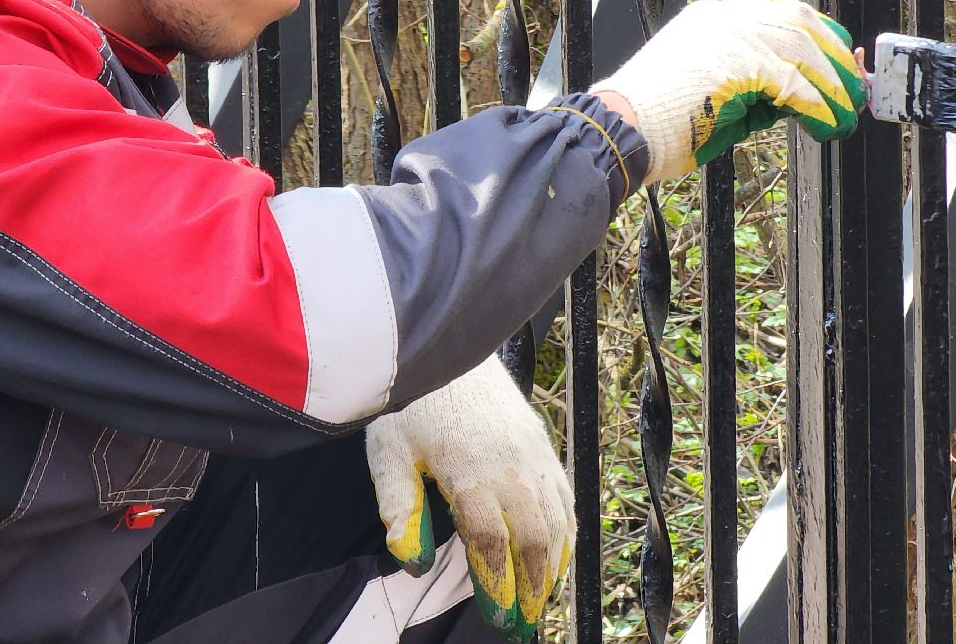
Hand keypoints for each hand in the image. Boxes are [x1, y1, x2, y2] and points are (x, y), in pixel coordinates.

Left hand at [365, 356, 572, 641]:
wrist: (444, 341)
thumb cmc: (412, 398)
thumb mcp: (388, 451)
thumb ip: (398, 505)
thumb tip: (409, 557)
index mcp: (470, 471)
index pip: (492, 543)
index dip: (497, 585)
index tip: (496, 615)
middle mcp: (510, 465)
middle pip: (534, 539)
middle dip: (532, 587)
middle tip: (523, 621)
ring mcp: (532, 452)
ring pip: (556, 520)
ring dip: (554, 564)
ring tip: (544, 597)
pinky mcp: (541, 441)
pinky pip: (564, 494)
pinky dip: (567, 529)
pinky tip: (560, 552)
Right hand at [592, 0, 866, 183]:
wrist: (621, 131)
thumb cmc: (658, 123)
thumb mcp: (713, 93)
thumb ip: (753, 87)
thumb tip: (798, 99)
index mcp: (712, 18)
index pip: (775, 4)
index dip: (812, 29)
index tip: (833, 53)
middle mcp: (722, 17)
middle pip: (797, 15)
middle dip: (832, 48)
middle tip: (852, 82)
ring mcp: (728, 36)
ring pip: (801, 44)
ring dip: (832, 81)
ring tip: (846, 111)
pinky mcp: (735, 64)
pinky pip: (792, 82)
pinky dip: (815, 105)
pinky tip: (824, 123)